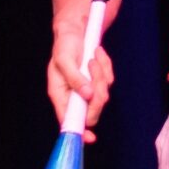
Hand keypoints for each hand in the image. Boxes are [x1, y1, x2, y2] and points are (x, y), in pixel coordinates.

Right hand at [46, 21, 114, 137]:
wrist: (76, 31)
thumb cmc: (65, 45)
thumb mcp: (64, 60)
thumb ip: (74, 79)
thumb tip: (87, 95)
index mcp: (59, 95)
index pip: (68, 120)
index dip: (79, 130)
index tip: (89, 137)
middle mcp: (74, 96)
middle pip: (92, 111)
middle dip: (98, 91)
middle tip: (93, 69)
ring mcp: (87, 90)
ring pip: (102, 94)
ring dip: (100, 73)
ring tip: (91, 57)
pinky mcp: (98, 82)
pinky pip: (109, 81)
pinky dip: (106, 66)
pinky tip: (97, 54)